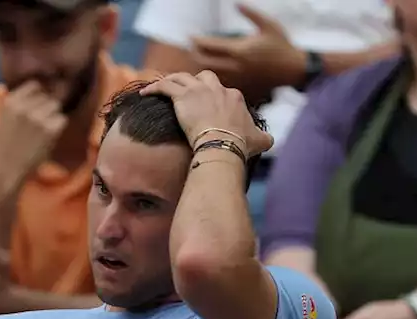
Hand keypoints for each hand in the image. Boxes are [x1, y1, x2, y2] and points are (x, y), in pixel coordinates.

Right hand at [0, 81, 68, 187]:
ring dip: (52, 117)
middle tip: (37, 125)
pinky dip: (58, 128)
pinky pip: (62, 119)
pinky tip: (47, 138)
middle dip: (45, 108)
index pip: (34, 86)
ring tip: (42, 131)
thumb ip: (6, 102)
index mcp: (11, 102)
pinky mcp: (49, 129)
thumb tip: (5, 86)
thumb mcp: (1, 119)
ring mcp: (37, 118)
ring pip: (55, 107)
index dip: (39, 96)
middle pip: (47, 97)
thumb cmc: (5, 145)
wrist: (8, 169)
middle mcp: (24, 107)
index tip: (37, 107)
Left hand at [141, 70, 273, 156]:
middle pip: (204, 77)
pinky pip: (164, 85)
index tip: (205, 107)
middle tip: (185, 93)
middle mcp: (217, 88)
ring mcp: (199, 90)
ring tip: (160, 88)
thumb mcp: (260, 140)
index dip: (213, 97)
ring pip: (182, 77)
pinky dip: (154, 87)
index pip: (223, 91)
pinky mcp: (183, 96)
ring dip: (171, 81)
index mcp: (234, 97)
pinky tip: (145, 93)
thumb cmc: (240, 144)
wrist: (223, 144)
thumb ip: (265, 137)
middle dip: (195, 82)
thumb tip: (270, 139)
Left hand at [189, 4, 305, 101]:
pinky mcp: (240, 85)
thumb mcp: (269, 25)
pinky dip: (212, 75)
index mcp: (240, 50)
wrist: (293, 69)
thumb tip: (237, 4)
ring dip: (201, 65)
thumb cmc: (282, 46)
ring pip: (210, 74)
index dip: (197, 40)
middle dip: (195, 53)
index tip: (190, 36)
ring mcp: (237, 77)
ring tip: (197, 57)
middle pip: (205, 62)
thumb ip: (251, 14)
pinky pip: (220, 81)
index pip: (211, 45)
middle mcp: (236, 65)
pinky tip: (209, 69)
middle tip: (191, 47)